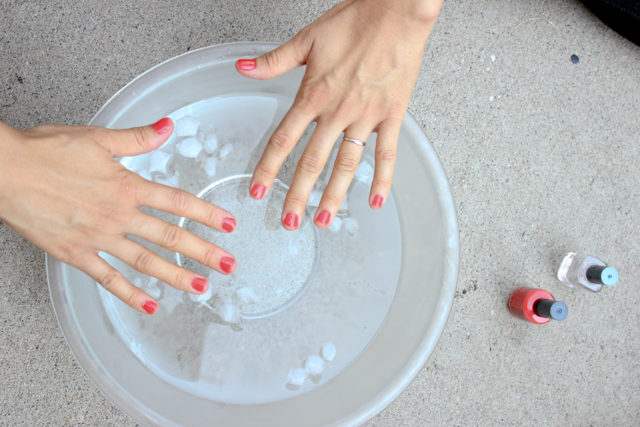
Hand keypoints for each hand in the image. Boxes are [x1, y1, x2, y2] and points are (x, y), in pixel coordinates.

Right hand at [0, 119, 236, 313]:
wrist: (4, 171)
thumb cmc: (46, 151)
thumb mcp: (97, 138)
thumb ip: (138, 138)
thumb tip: (168, 126)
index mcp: (127, 186)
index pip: (177, 202)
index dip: (207, 214)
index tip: (229, 225)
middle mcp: (119, 215)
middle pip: (170, 237)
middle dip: (204, 252)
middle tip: (230, 266)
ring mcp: (99, 238)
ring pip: (146, 262)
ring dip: (176, 277)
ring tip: (201, 287)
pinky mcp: (77, 255)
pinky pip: (108, 279)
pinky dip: (130, 295)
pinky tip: (150, 306)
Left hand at [236, 0, 441, 228]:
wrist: (396, 10)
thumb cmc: (354, 21)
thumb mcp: (307, 39)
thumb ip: (274, 61)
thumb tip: (242, 69)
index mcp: (313, 95)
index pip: (284, 140)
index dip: (269, 169)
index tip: (259, 192)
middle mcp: (337, 111)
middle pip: (312, 161)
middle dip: (298, 195)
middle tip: (289, 222)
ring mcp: (366, 117)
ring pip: (346, 164)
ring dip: (334, 195)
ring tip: (325, 220)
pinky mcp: (392, 115)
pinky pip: (386, 153)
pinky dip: (382, 178)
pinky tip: (374, 200)